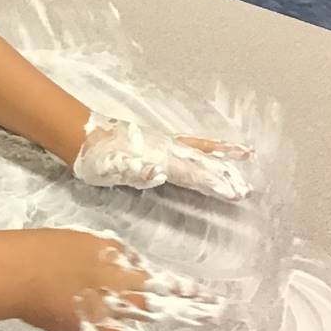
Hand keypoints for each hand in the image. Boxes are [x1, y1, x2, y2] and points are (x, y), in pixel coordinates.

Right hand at [16, 228, 224, 330]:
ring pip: (155, 316)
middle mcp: (124, 285)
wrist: (22, 271)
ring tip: (206, 325)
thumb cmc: (47, 248)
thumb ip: (112, 252)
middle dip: (193, 304)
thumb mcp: (84, 240)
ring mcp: (112, 308)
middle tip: (220, 310)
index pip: (160, 277)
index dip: (183, 286)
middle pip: (166, 297)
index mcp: (120, 261)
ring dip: (181, 320)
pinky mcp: (96, 329)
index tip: (204, 292)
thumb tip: (133, 262)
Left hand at [72, 114, 252, 201]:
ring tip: (246, 154)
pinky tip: (212, 150)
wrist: (83, 137)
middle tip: (247, 187)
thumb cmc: (97, 158)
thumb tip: (158, 171)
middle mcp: (166, 148)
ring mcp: (163, 143)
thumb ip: (136, 169)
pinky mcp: (158, 143)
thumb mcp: (114, 168)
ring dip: (222, 156)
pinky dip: (205, 146)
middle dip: (225, 174)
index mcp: (158, 157)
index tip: (235, 194)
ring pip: (199, 149)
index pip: (192, 173)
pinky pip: (188, 144)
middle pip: (202, 161)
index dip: (213, 183)